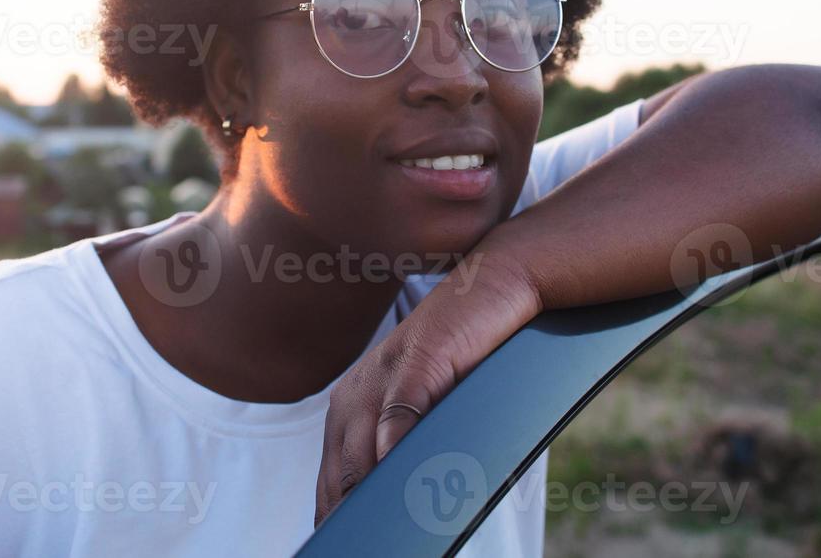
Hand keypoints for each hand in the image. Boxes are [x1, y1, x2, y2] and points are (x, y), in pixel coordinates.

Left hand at [312, 257, 540, 527]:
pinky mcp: (418, 359)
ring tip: (382, 538)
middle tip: (371, 549)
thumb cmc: (462, 357)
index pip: (330, 482)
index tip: (345, 550)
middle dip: (351, 522)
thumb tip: (396, 509)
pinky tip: (396, 475)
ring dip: (369, 501)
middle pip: (341, 477)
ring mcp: (383, 377)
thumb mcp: (423, 411)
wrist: (490, 288)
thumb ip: (403, 453)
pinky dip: (396, 447)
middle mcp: (355, 395)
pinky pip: (399, 411)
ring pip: (362, 454)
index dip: (334, 522)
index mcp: (349, 410)